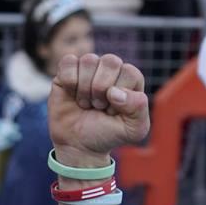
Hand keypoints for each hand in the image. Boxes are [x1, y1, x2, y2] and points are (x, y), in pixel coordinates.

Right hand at [48, 52, 150, 166]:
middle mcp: (111, 69)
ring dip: (85, 88)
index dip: (120, 96)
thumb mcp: (133, 129)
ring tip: (86, 103)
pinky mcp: (68, 71)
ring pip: (89, 60)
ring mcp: (89, 68)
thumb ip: (138, 108)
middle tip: (98, 106)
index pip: (130, 72)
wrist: (79, 144)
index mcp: (131, 79)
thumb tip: (114, 91)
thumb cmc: (108, 134)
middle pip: (110, 61)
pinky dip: (70, 82)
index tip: (113, 112)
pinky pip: (68, 61)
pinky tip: (72, 95)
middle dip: (102, 89)